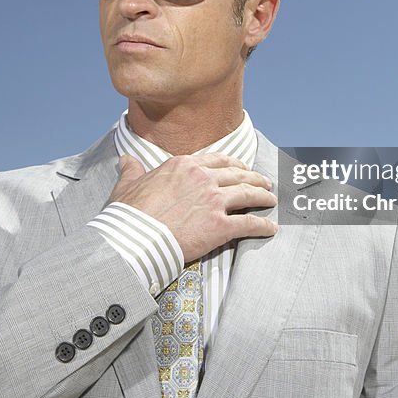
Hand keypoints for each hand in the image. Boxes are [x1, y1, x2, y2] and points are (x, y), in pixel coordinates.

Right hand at [109, 153, 277, 261]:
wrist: (136, 237)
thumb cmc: (129, 213)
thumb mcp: (127, 185)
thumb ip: (132, 170)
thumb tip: (125, 160)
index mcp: (184, 166)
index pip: (217, 160)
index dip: (233, 164)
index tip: (241, 168)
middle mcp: (203, 178)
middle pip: (238, 175)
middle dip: (254, 178)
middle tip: (264, 183)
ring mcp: (214, 201)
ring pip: (248, 194)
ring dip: (263, 196)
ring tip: (271, 200)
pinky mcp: (220, 226)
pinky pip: (249, 223)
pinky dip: (262, 226)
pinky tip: (270, 228)